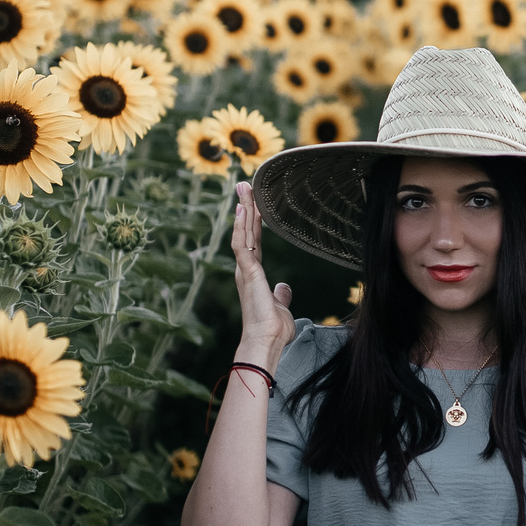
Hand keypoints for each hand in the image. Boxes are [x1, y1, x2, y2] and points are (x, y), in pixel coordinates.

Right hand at [231, 181, 294, 365]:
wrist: (266, 341)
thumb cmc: (272, 328)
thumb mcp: (280, 305)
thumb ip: (280, 294)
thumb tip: (284, 288)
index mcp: (254, 274)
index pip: (253, 240)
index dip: (252, 221)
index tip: (250, 203)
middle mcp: (246, 269)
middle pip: (246, 231)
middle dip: (245, 206)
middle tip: (243, 185)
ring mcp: (245, 270)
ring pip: (242, 232)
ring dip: (243, 209)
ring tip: (243, 188)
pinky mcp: (247, 272)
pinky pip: (242, 244)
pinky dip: (242, 226)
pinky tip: (244, 209)